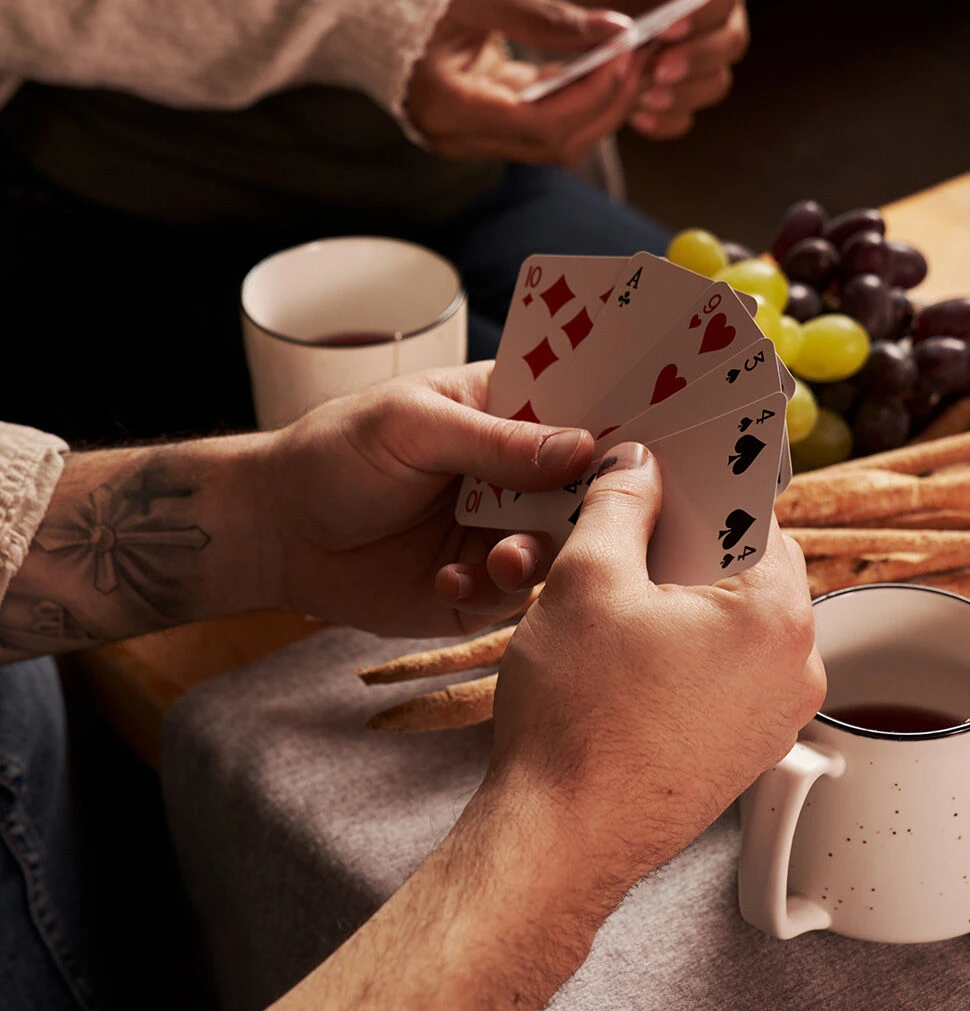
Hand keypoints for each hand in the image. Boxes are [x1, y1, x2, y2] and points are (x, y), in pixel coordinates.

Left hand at [257, 363, 593, 636]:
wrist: (275, 533)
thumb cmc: (335, 454)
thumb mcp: (412, 426)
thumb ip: (497, 441)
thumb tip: (585, 447)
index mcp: (506, 414)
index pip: (581, 411)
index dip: (619, 424)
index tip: (652, 442)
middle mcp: (517, 475)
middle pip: (587, 488)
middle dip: (597, 506)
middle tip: (596, 520)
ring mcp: (502, 531)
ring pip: (562, 550)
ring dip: (540, 557)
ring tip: (501, 560)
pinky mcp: (480, 587)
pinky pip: (515, 598)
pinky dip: (493, 593)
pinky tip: (448, 579)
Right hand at [407, 0, 645, 164]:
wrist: (360, 9)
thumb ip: (547, 15)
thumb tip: (616, 29)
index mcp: (450, 107)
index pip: (544, 123)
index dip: (596, 93)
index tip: (630, 50)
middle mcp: (458, 138)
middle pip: (558, 144)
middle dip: (609, 102)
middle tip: (646, 55)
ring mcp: (470, 140)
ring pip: (555, 142)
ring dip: (599, 105)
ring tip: (631, 59)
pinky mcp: (482, 129)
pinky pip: (541, 125)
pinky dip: (575, 100)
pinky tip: (600, 66)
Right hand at [490, 441, 825, 883]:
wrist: (559, 839)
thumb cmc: (577, 719)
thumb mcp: (587, 579)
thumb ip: (620, 503)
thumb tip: (636, 467)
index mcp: (776, 617)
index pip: (753, 515)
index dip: (698, 488)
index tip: (660, 479)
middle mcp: (795, 670)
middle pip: (744, 570)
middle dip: (682, 548)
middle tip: (621, 542)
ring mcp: (772, 718)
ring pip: (729, 624)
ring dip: (677, 602)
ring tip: (612, 605)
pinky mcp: (741, 751)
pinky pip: (720, 673)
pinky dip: (680, 651)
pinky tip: (622, 659)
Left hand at [549, 0, 747, 139]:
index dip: (701, 16)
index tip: (666, 28)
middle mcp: (715, 7)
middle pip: (730, 43)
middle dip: (695, 61)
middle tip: (656, 70)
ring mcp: (699, 46)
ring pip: (714, 81)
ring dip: (682, 95)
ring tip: (643, 98)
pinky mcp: (676, 78)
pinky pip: (684, 110)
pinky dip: (665, 120)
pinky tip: (636, 118)